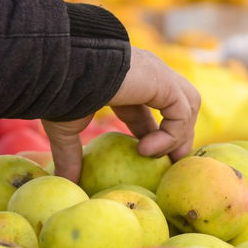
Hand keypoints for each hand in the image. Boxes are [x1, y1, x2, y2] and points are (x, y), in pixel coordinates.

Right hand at [43, 46, 200, 182]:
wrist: (62, 66)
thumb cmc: (60, 92)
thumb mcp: (65, 128)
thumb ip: (69, 155)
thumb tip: (66, 181)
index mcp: (124, 83)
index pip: (146, 111)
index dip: (152, 137)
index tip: (146, 161)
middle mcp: (145, 75)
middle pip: (176, 105)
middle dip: (177, 135)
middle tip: (168, 163)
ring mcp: (157, 74)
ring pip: (187, 104)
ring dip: (180, 135)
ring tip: (164, 158)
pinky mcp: (163, 80)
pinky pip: (181, 111)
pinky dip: (172, 134)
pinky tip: (147, 149)